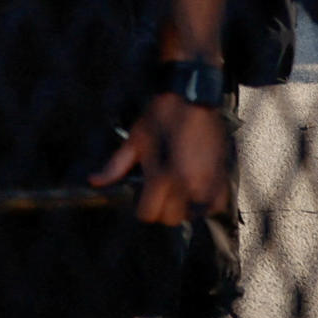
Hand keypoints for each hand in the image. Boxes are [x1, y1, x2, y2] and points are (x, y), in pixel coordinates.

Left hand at [93, 92, 228, 225]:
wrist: (194, 99)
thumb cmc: (163, 115)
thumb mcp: (135, 139)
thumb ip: (115, 166)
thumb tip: (94, 182)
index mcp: (162, 177)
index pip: (149, 214)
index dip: (142, 207)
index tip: (142, 196)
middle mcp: (187, 185)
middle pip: (171, 219)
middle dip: (161, 209)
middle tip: (159, 193)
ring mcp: (208, 183)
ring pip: (193, 215)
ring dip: (183, 208)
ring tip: (177, 190)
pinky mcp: (223, 177)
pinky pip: (215, 205)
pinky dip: (205, 204)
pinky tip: (195, 191)